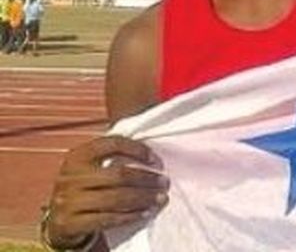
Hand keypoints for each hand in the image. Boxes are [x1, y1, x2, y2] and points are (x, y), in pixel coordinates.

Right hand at [45, 136, 168, 248]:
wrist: (58, 221)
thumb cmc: (83, 190)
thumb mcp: (89, 170)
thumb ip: (110, 159)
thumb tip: (150, 157)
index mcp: (77, 157)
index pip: (111, 144)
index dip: (137, 149)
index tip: (156, 159)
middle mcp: (70, 177)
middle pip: (118, 175)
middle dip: (146, 178)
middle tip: (164, 182)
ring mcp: (68, 201)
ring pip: (116, 198)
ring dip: (143, 198)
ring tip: (160, 198)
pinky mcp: (70, 223)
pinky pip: (108, 219)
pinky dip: (131, 215)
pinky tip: (145, 212)